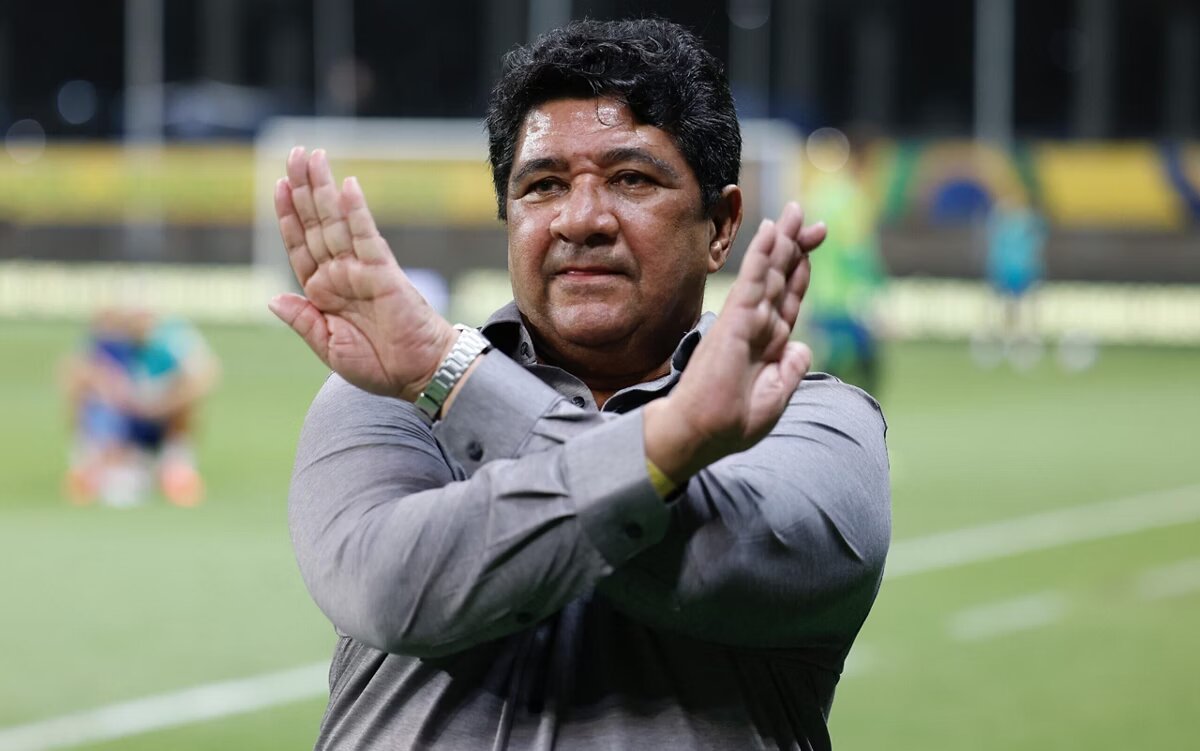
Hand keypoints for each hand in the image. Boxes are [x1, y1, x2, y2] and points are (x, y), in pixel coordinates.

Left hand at [269, 147, 457, 399]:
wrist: (418, 375)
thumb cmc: (378, 366)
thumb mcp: (329, 348)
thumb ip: (303, 321)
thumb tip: (273, 297)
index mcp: (323, 292)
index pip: (299, 245)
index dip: (288, 215)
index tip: (278, 184)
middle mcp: (339, 274)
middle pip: (315, 223)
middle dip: (303, 188)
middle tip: (295, 152)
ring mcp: (361, 269)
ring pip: (336, 221)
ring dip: (323, 189)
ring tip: (313, 157)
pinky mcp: (383, 271)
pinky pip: (366, 236)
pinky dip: (356, 212)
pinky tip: (347, 186)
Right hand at [644, 202, 824, 479]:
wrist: (698, 434)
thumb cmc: (730, 424)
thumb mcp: (774, 399)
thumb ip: (790, 371)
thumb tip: (802, 347)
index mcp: (768, 345)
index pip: (788, 299)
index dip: (802, 272)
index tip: (815, 246)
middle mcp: (756, 327)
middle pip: (783, 279)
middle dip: (799, 249)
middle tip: (816, 221)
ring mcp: (744, 321)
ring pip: (770, 274)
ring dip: (783, 242)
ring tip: (796, 212)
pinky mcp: (733, 322)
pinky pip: (752, 282)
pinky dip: (763, 256)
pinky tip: (770, 232)